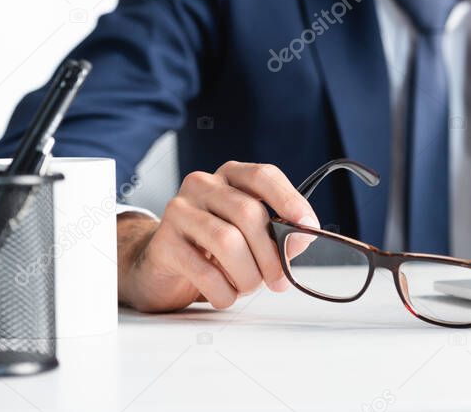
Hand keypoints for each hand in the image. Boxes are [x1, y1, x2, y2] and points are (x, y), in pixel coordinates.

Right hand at [117, 161, 319, 312]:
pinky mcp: (164, 243)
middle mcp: (202, 185)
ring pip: (227, 241)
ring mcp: (179, 211)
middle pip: (248, 213)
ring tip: (247, 287)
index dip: (289, 200)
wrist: (162, 266)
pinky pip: (204, 271)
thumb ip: (280, 235)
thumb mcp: (252, 238)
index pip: (263, 176)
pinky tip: (224, 295)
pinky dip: (224, 292)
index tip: (309, 226)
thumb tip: (301, 237)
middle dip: (271, 254)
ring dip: (247, 275)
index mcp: (229, 177)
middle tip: (278, 281)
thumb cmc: (213, 249)